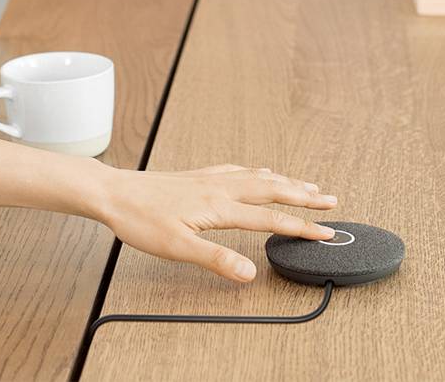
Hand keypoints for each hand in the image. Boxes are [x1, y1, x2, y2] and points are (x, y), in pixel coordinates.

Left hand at [94, 164, 337, 281]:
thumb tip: (249, 273)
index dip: (301, 227)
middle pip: (273, 189)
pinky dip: (257, 171)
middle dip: (304, 196)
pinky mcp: (198, 176)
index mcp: (220, 206)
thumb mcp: (177, 247)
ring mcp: (210, 179)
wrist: (113, 193)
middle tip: (331, 201)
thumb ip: (216, 259)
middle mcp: (220, 188)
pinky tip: (259, 171)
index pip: (271, 218)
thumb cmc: (140, 220)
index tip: (325, 233)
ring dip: (286, 181)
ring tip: (308, 185)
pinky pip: (238, 170)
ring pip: (258, 177)